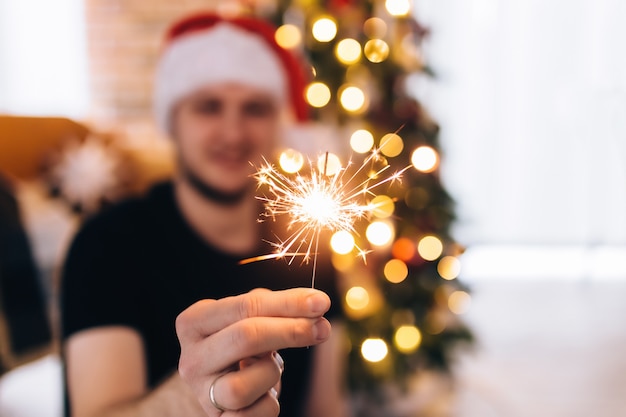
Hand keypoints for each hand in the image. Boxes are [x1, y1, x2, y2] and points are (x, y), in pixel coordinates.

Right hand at [175, 287, 331, 415]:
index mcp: (194, 323)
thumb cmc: (239, 345)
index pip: (245, 306)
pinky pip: (252, 415)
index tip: (321, 302)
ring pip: (241, 386)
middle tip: (322, 328)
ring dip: (271, 374)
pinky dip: (269, 402)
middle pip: (245, 338)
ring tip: (272, 368)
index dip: (288, 303)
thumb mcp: (249, 318)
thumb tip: (315, 306)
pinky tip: (267, 392)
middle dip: (290, 331)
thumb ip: (277, 307)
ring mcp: (201, 393)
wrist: (215, 386)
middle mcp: (191, 358)